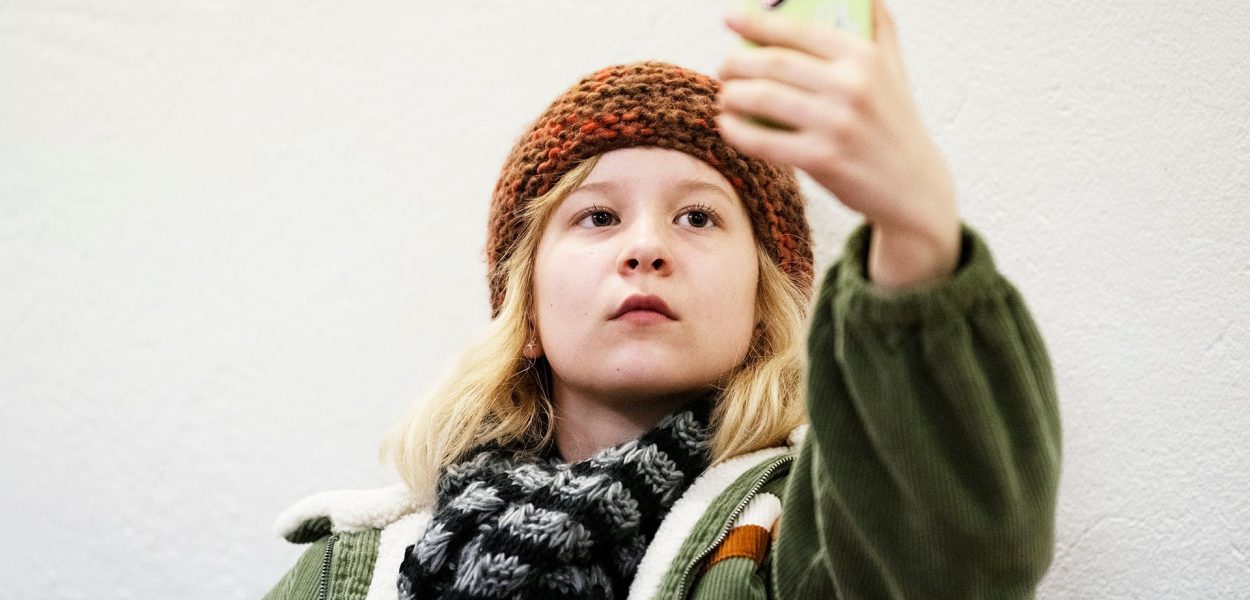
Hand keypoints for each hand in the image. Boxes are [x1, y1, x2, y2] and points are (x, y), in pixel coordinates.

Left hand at [715, 0, 960, 288]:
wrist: (913, 186)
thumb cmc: (894, 123)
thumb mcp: (894, 68)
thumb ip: (878, 26)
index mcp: (865, 57)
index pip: (800, 31)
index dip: (758, 23)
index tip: (730, 19)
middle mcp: (851, 86)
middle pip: (775, 64)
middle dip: (738, 62)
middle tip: (725, 66)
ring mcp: (836, 124)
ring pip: (765, 99)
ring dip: (733, 95)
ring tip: (726, 95)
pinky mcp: (822, 159)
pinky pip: (765, 141)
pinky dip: (738, 132)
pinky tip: (727, 125)